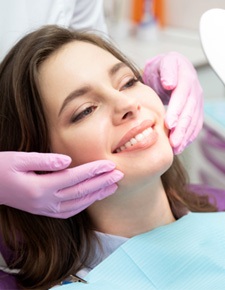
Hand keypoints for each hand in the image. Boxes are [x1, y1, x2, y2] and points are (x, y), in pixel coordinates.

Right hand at [0, 152, 122, 217]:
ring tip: (113, 186)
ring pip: (78, 204)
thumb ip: (45, 160)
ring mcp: (45, 209)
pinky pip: (70, 211)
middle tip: (119, 175)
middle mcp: (45, 201)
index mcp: (40, 187)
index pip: (74, 178)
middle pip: (81, 192)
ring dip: (97, 195)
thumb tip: (68, 161)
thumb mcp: (19, 159)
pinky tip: (94, 197)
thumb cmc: (2, 169)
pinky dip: (85, 204)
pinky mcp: (45, 211)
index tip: (110, 165)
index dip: (94, 171)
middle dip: (102, 183)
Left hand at [143, 52, 202, 153]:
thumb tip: (170, 84)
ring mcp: (196, 101)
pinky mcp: (195, 110)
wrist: (170, 69)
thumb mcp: (163, 63)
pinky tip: (181, 146)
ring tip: (176, 148)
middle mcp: (194, 90)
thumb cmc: (162, 68)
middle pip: (190, 111)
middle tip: (173, 142)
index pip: (182, 96)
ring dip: (185, 136)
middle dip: (182, 129)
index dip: (177, 111)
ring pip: (193, 121)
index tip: (170, 124)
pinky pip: (195, 125)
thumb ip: (167, 71)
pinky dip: (189, 136)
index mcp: (186, 78)